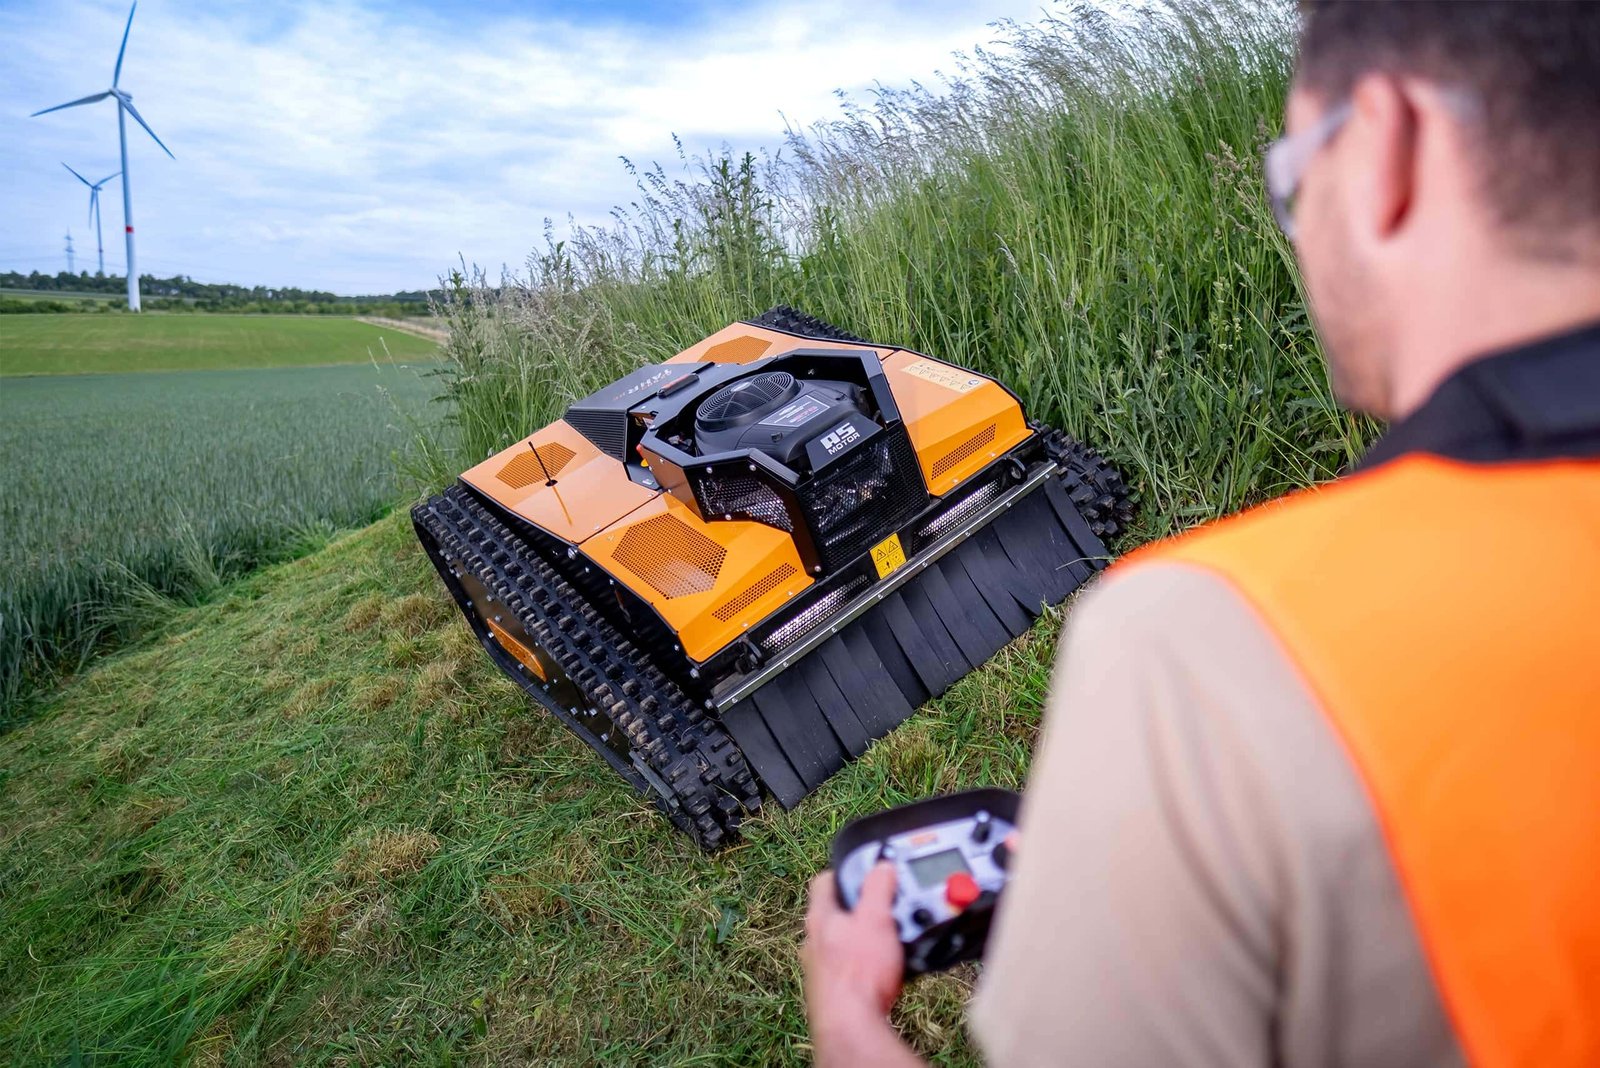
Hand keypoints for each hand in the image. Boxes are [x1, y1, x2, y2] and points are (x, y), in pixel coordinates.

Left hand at [803, 862, 904, 1024]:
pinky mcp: (833, 990)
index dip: (844, 873)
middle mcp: (814, 942)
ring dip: (866, 939)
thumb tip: (882, 866)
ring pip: (844, 943)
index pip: (823, 882)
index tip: (863, 872)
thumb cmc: (858, 972)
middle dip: (862, 909)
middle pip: (836, 913)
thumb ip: (878, 887)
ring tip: (893, 941)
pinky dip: (867, 965)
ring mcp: (821, 968)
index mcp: (820, 918)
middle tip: (887, 909)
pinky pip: (851, 969)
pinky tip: (885, 971)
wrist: (851, 1024)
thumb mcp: (876, 917)